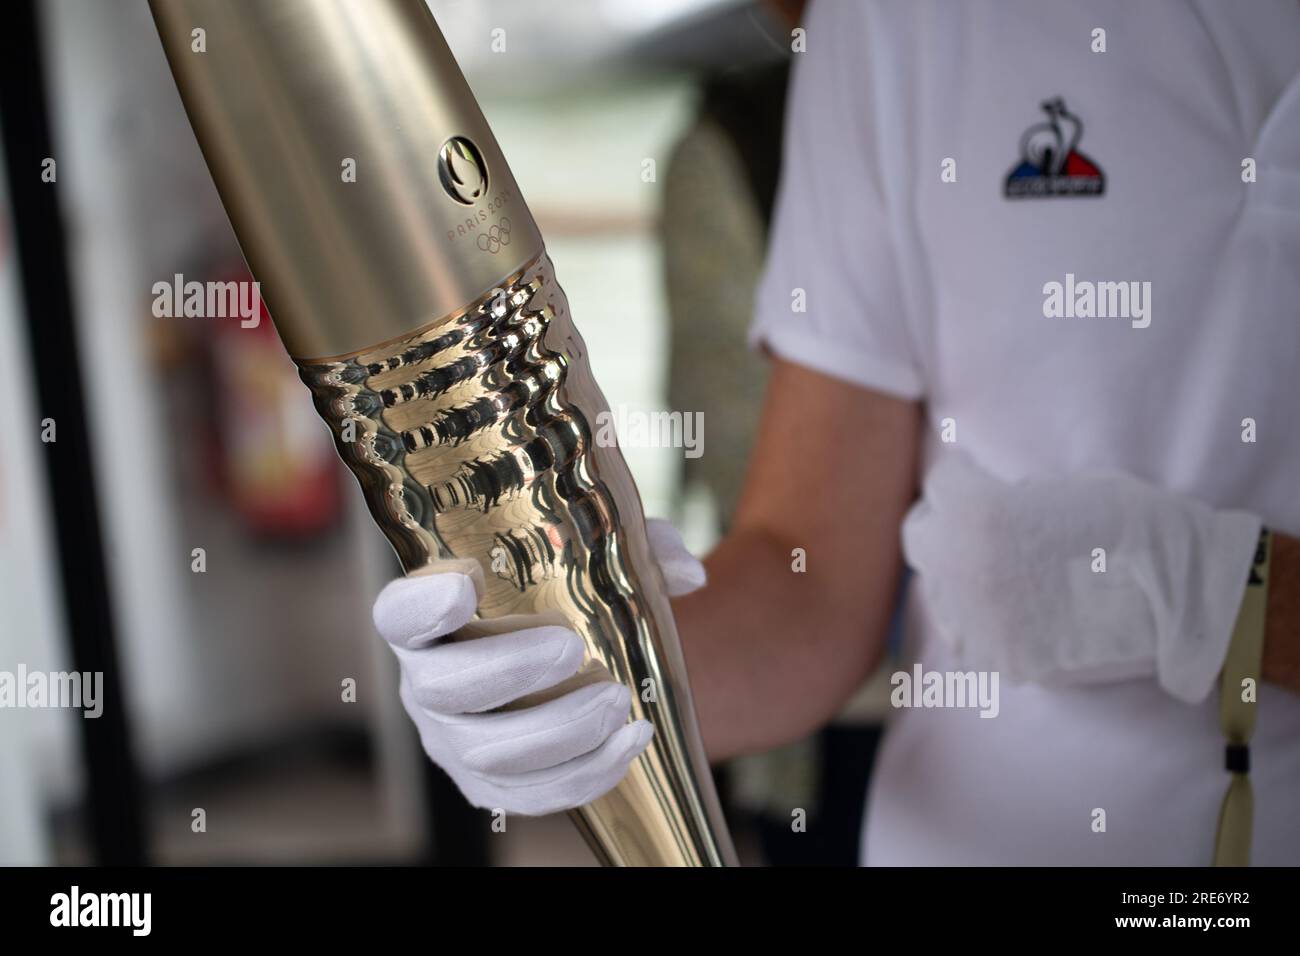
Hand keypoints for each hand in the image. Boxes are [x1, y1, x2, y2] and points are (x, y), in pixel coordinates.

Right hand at [372, 519, 705, 814]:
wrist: (565, 666)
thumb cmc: (561, 601)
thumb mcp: (590, 563)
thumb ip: (637, 553)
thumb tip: (688, 572)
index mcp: (432, 619)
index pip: (401, 613)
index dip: (423, 604)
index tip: (469, 580)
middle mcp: (428, 682)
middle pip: (442, 688)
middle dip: (506, 669)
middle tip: (570, 647)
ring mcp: (455, 741)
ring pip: (487, 752)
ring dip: (558, 729)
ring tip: (617, 701)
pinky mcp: (491, 786)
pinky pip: (530, 795)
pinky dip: (586, 774)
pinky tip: (634, 740)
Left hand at [901, 451, 1259, 701]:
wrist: (1185, 597)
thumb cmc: (1136, 526)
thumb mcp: (1064, 488)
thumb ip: (1010, 495)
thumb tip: (989, 501)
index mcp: (976, 515)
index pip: (941, 482)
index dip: (965, 473)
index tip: (975, 470)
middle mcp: (964, 570)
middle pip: (921, 535)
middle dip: (941, 520)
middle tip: (969, 516)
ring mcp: (981, 623)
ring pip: (938, 591)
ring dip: (956, 574)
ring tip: (994, 565)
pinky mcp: (1005, 662)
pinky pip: (972, 639)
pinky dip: (983, 623)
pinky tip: (1010, 610)